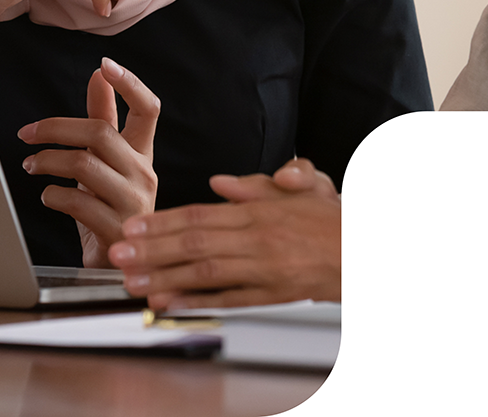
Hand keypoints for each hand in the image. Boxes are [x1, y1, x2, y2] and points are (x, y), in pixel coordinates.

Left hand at [18, 57, 158, 268]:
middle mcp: (143, 173)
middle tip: (26, 133)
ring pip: (85, 164)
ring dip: (47, 161)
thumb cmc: (108, 206)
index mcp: (142, 152)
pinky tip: (47, 195)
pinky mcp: (116, 229)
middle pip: (101, 132)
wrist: (117, 266)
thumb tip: (98, 76)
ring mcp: (133, 202)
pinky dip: (53, 194)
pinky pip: (78, 201)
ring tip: (30, 165)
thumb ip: (104, 118)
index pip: (149, 109)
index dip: (130, 84)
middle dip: (55, 127)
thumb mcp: (106, 161)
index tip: (105, 64)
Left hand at [107, 157, 340, 308]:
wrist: (369, 251)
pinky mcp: (273, 296)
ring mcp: (264, 270)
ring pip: (206, 274)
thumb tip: (218, 183)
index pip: (199, 214)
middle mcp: (256, 240)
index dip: (163, 221)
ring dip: (166, 278)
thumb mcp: (298, 187)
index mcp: (257, 211)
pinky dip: (198, 303)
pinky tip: (172, 304)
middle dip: (152, 249)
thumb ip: (255, 185)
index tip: (133, 225)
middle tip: (118, 253)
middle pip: (194, 243)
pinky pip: (230, 300)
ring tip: (134, 282)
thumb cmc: (330, 219)